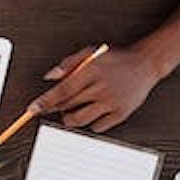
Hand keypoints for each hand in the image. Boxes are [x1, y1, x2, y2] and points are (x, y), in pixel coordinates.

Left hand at [30, 44, 163, 132]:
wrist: (146, 63)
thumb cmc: (117, 58)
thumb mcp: (91, 53)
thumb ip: (68, 63)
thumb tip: (50, 77)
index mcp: (92, 71)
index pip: (62, 91)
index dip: (45, 102)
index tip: (32, 110)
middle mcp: (101, 87)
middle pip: (68, 106)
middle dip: (55, 108)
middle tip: (53, 106)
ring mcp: (111, 102)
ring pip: (80, 120)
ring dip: (70, 118)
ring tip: (71, 111)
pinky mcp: (120, 113)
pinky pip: (97, 127)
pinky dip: (90, 123)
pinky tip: (91, 113)